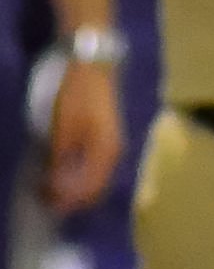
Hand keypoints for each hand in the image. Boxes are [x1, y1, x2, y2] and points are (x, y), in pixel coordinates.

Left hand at [42, 57, 121, 215]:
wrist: (90, 65)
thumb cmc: (75, 96)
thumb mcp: (62, 128)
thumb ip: (61, 159)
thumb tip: (57, 187)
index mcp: (106, 153)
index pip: (90, 191)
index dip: (67, 202)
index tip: (44, 203)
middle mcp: (114, 152)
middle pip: (97, 188)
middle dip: (72, 198)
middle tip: (45, 198)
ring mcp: (112, 144)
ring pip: (97, 178)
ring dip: (75, 187)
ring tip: (51, 186)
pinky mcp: (106, 136)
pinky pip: (95, 166)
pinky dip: (80, 174)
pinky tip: (63, 170)